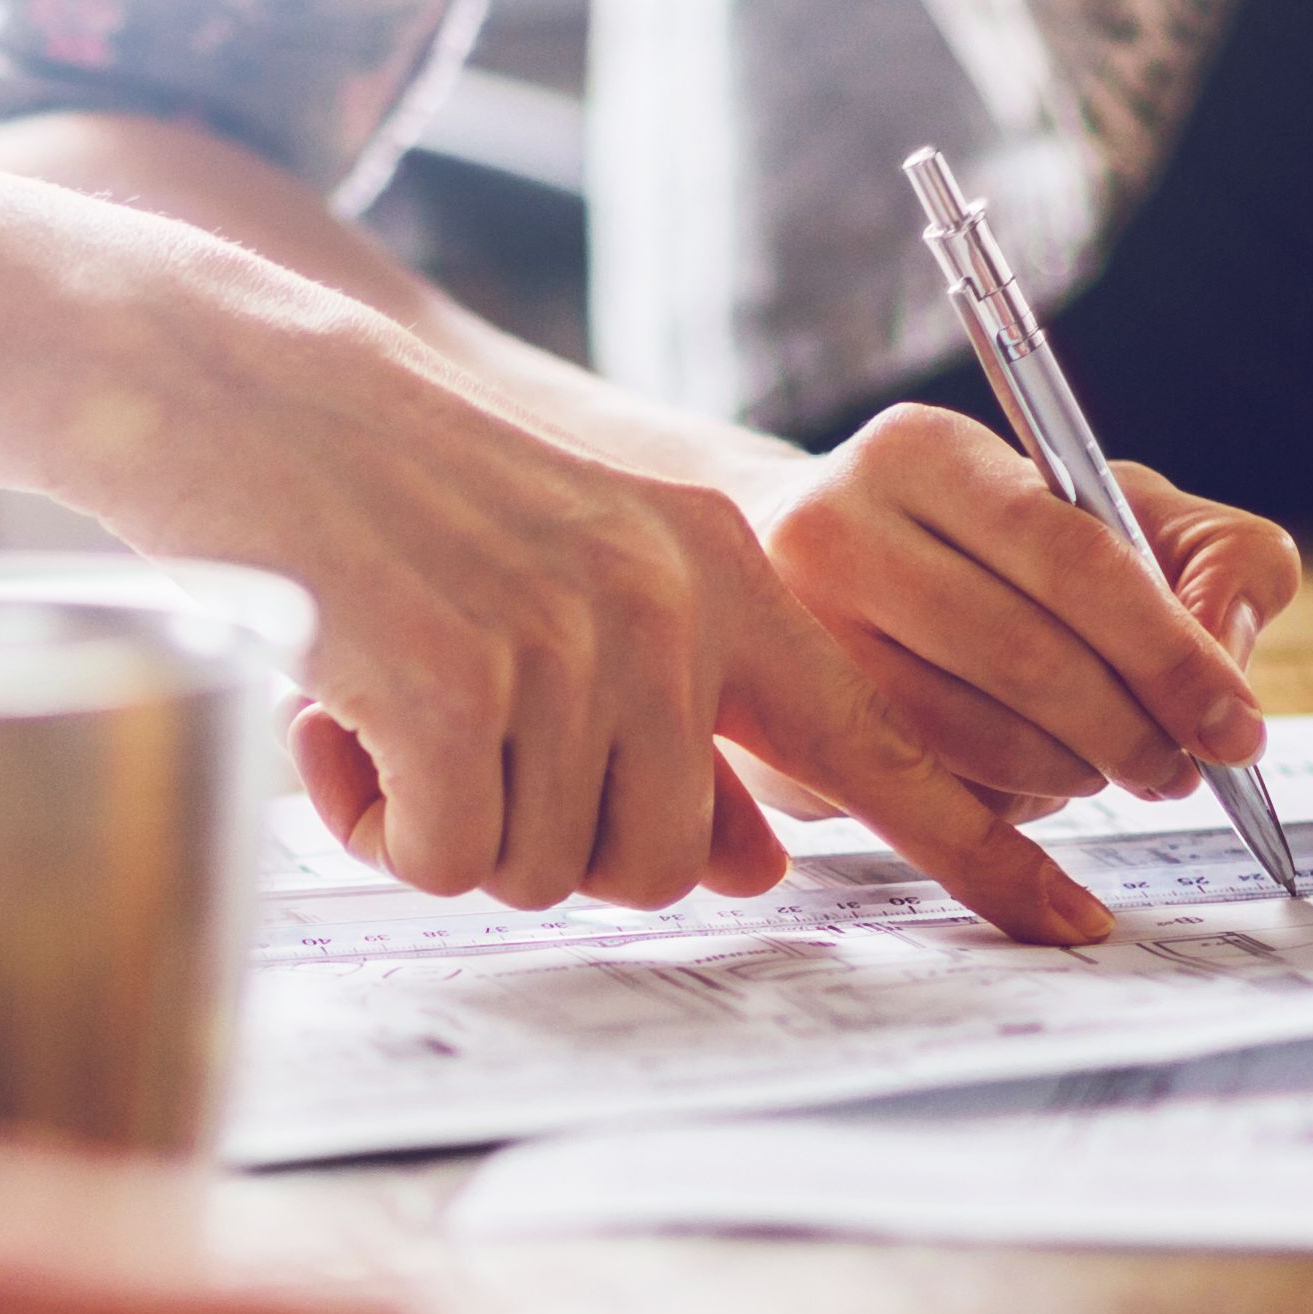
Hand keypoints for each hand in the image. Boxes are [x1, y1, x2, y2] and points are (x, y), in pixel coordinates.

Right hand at [0, 172, 1105, 941]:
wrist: (232, 385)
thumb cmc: (389, 497)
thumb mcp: (574, 582)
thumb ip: (683, 715)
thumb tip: (765, 863)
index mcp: (721, 570)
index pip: (888, 743)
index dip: (983, 850)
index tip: (1080, 928)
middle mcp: (671, 603)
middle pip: (662, 862)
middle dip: (542, 836)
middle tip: (446, 730)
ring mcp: (567, 642)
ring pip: (541, 871)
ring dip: (444, 821)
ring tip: (381, 694)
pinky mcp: (454, 682)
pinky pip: (442, 860)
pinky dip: (371, 820)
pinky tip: (333, 710)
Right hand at [751, 406, 1299, 812]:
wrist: (785, 574)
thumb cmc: (982, 548)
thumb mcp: (1105, 510)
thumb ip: (1210, 555)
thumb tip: (1226, 653)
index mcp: (921, 451)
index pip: (1071, 553)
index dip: (1168, 652)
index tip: (1237, 727)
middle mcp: (833, 528)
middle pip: (1023, 655)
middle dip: (1131, 731)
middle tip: (1182, 769)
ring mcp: (788, 636)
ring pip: (971, 738)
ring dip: (1070, 775)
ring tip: (1101, 768)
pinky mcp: (771, 733)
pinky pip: (922, 794)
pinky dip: (1003, 807)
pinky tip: (1026, 783)